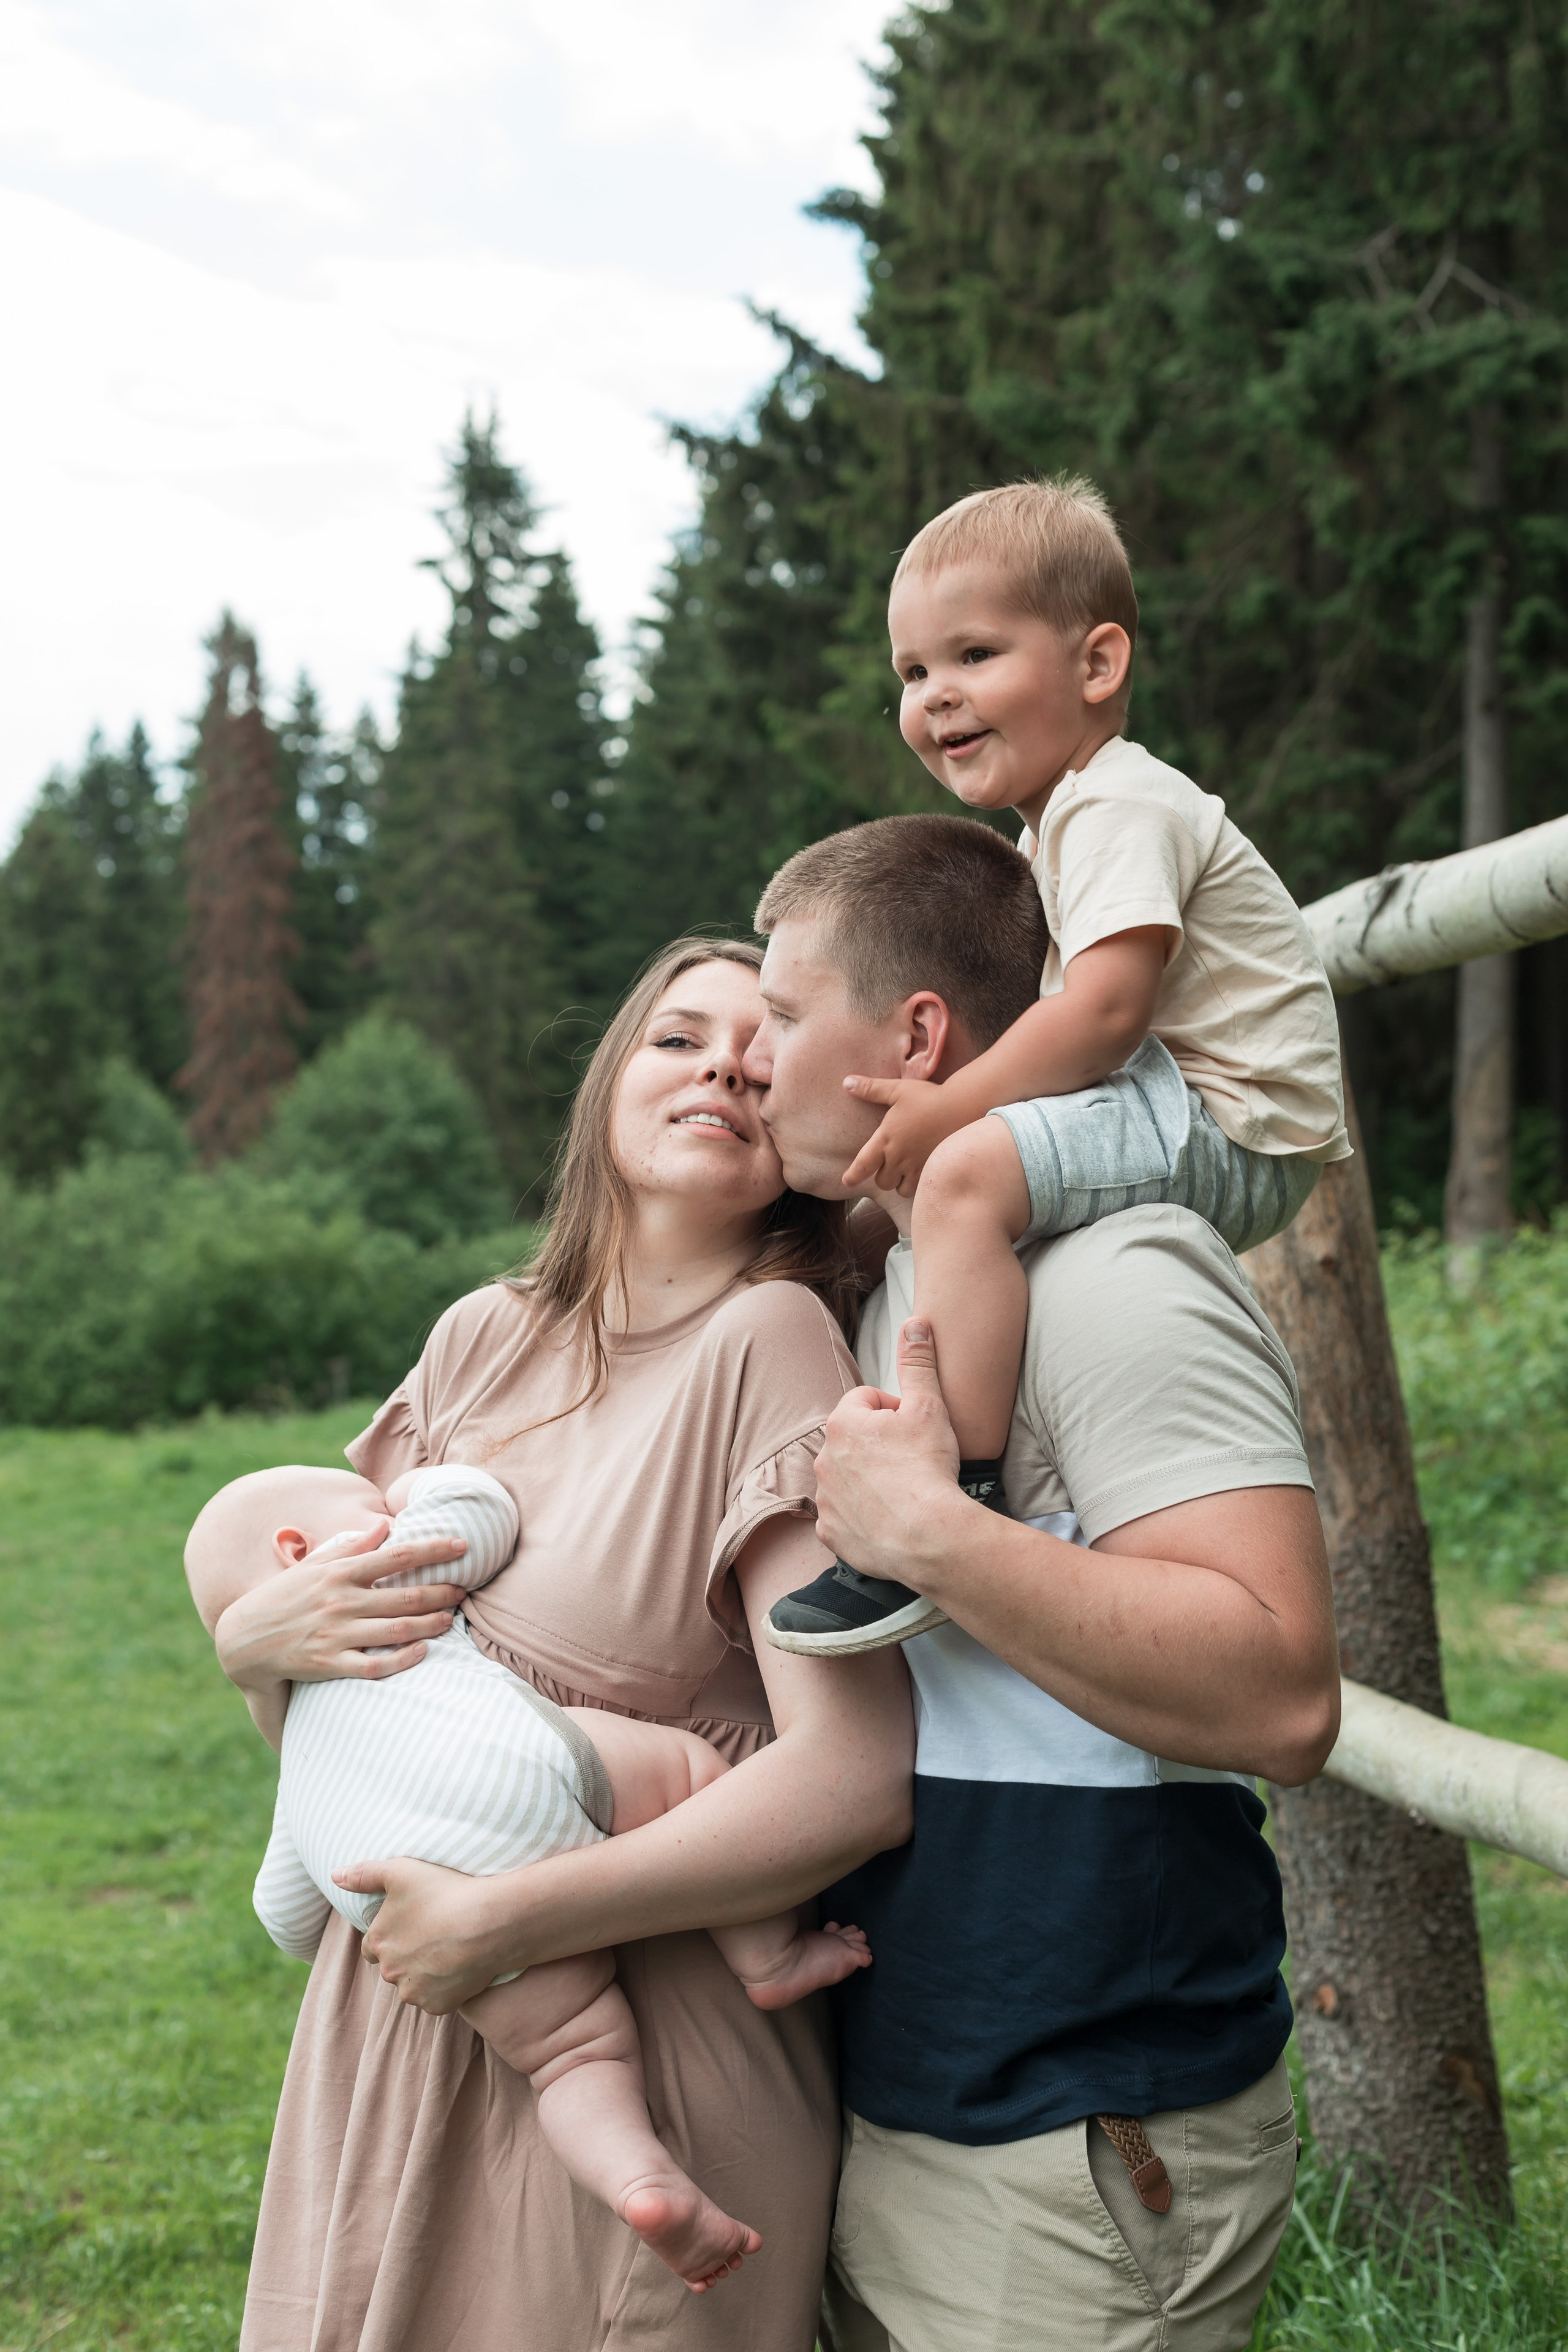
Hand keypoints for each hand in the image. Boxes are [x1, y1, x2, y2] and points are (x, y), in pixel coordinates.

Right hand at [214, 1522, 468, 1693]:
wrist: (244, 1640)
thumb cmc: (284, 1597)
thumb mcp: (313, 1565)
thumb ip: (351, 1546)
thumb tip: (383, 1525)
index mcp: (339, 1573)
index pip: (396, 1556)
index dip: (433, 1549)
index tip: (462, 1545)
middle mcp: (341, 1602)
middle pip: (405, 1596)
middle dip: (442, 1592)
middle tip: (464, 1590)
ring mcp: (336, 1635)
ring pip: (397, 1631)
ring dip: (432, 1625)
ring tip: (451, 1619)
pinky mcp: (330, 1665)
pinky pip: (375, 1665)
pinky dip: (403, 1659)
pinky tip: (423, 1652)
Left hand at [336, 1855, 518, 2010]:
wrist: (488, 1923)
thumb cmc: (444, 1892)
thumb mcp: (400, 1871)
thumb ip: (364, 1875)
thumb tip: (334, 1876)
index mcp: (377, 1941)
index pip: (372, 1946)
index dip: (391, 1935)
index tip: (412, 1924)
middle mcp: (389, 1972)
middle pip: (393, 1967)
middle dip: (407, 1955)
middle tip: (434, 1934)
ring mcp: (413, 1992)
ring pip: (413, 1985)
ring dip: (425, 1973)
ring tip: (450, 1949)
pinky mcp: (438, 2006)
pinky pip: (437, 1999)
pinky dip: (445, 1988)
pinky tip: (459, 1967)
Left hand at [813, 1318, 963, 1583]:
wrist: (930, 1536)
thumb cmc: (928, 1467)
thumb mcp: (930, 1405)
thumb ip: (918, 1362)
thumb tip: (915, 1323)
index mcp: (842, 1423)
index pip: (867, 1401)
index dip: (897, 1412)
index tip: (916, 1431)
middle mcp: (823, 1458)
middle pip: (855, 1440)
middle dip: (880, 1446)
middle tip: (913, 1461)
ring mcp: (825, 1499)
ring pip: (848, 1478)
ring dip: (870, 1480)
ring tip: (903, 1492)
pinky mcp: (831, 1533)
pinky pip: (843, 1517)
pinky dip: (862, 1517)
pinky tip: (888, 1519)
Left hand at [840, 1076, 970, 1194]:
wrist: (962, 1106)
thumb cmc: (928, 1097)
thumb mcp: (897, 1090)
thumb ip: (871, 1089)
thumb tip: (846, 1083)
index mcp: (886, 1139)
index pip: (862, 1165)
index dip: (852, 1176)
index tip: (847, 1181)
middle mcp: (899, 1157)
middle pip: (882, 1181)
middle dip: (882, 1176)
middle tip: (889, 1164)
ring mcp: (917, 1167)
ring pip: (900, 1189)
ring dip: (899, 1182)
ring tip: (905, 1170)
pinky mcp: (933, 1170)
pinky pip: (920, 1189)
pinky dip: (917, 1184)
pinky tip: (921, 1171)